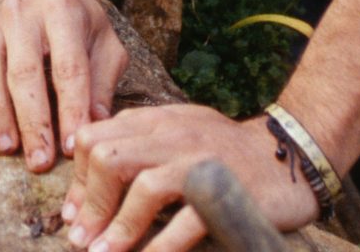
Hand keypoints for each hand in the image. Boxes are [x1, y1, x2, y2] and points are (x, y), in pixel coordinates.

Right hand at [0, 0, 125, 169]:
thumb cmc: (81, 22)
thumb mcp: (106, 43)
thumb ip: (103, 83)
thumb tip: (94, 127)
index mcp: (62, 9)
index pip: (67, 66)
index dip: (70, 109)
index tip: (73, 148)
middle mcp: (21, 11)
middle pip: (22, 72)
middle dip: (31, 121)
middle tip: (39, 162)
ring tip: (7, 150)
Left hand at [62, 104, 319, 250]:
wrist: (287, 156)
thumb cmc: (224, 151)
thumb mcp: (176, 132)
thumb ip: (138, 143)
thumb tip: (90, 171)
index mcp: (156, 120)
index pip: (97, 138)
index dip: (78, 181)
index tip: (73, 215)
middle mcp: (173, 134)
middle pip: (110, 158)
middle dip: (89, 204)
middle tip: (81, 239)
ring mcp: (199, 161)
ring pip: (142, 188)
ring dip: (117, 227)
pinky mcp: (225, 192)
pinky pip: (186, 221)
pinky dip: (161, 246)